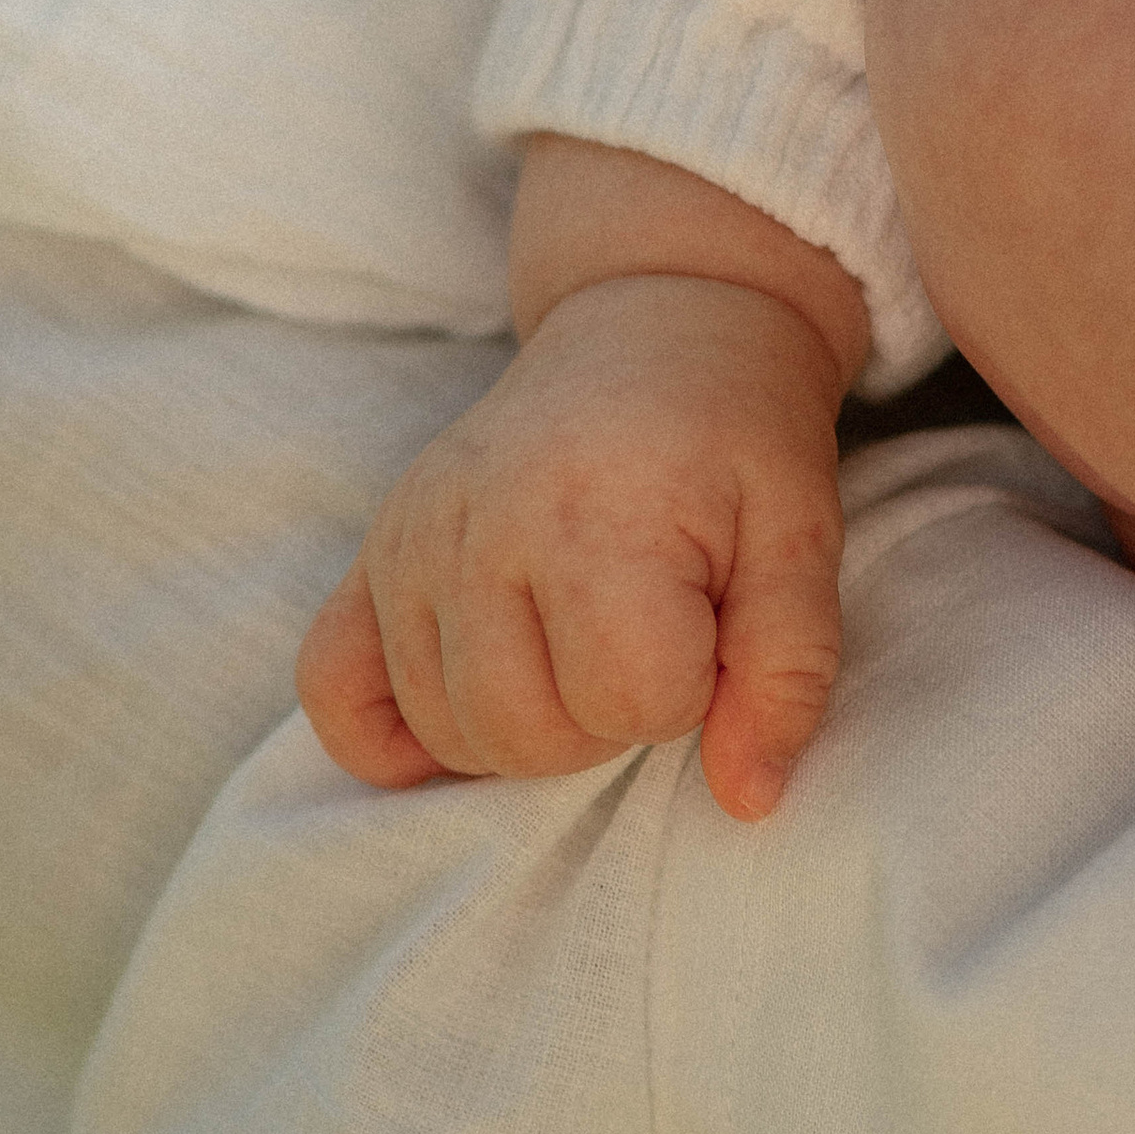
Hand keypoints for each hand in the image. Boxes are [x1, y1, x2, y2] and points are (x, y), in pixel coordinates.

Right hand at [297, 137, 870, 820]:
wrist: (658, 334)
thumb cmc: (737, 442)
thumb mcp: (802, 541)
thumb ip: (787, 672)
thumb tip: (747, 800)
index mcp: (599, 518)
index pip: (633, 702)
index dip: (691, 691)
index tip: (709, 626)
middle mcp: (483, 525)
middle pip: (527, 735)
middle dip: (608, 720)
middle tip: (647, 641)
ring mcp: (412, 537)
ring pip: (447, 729)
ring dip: (526, 725)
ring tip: (579, 646)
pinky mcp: (375, 549)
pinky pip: (332, 685)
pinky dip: (393, 724)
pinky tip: (467, 694)